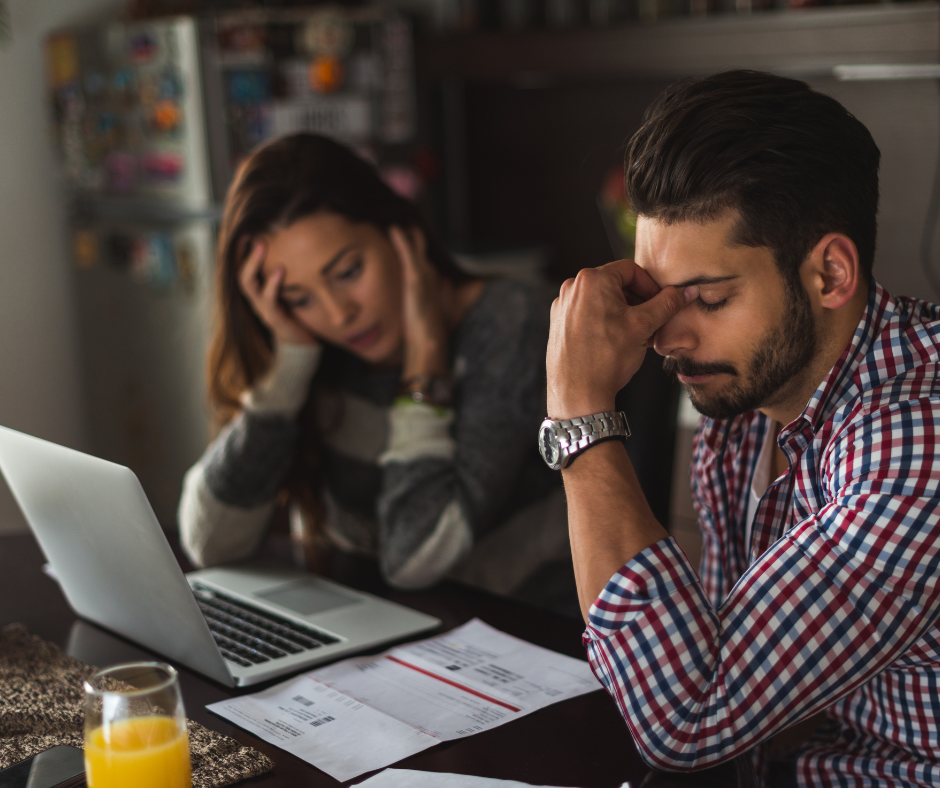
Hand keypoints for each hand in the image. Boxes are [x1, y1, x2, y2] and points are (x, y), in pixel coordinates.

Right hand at [237, 239, 318, 346]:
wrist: (305, 343)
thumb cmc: (298, 312)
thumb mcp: (291, 289)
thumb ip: (288, 270)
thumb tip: (294, 240)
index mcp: (258, 292)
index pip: (242, 269)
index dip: (240, 252)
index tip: (246, 231)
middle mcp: (256, 300)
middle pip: (241, 274)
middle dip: (245, 254)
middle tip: (254, 235)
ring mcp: (263, 310)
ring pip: (249, 286)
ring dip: (254, 263)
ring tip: (262, 245)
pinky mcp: (275, 320)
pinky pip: (270, 301)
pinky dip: (273, 284)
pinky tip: (280, 270)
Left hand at [390, 226, 448, 378]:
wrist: (428, 340)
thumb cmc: (422, 333)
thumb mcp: (415, 319)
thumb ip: (414, 310)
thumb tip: (412, 314)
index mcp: (427, 284)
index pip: (419, 261)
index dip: (412, 248)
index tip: (403, 233)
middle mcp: (428, 277)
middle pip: (420, 250)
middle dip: (413, 236)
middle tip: (405, 219)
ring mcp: (423, 277)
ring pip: (415, 249)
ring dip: (408, 233)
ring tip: (398, 217)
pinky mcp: (416, 279)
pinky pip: (408, 254)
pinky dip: (402, 240)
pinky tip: (394, 228)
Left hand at [547, 259, 697, 418]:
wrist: (577, 394)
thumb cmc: (606, 359)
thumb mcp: (643, 326)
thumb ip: (667, 304)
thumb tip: (687, 291)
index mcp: (591, 280)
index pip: (631, 270)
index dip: (651, 286)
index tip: (661, 304)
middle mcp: (572, 289)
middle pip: (615, 285)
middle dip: (638, 302)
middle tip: (653, 322)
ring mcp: (562, 307)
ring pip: (602, 302)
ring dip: (624, 314)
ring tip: (639, 336)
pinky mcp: (559, 325)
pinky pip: (588, 315)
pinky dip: (606, 323)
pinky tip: (618, 342)